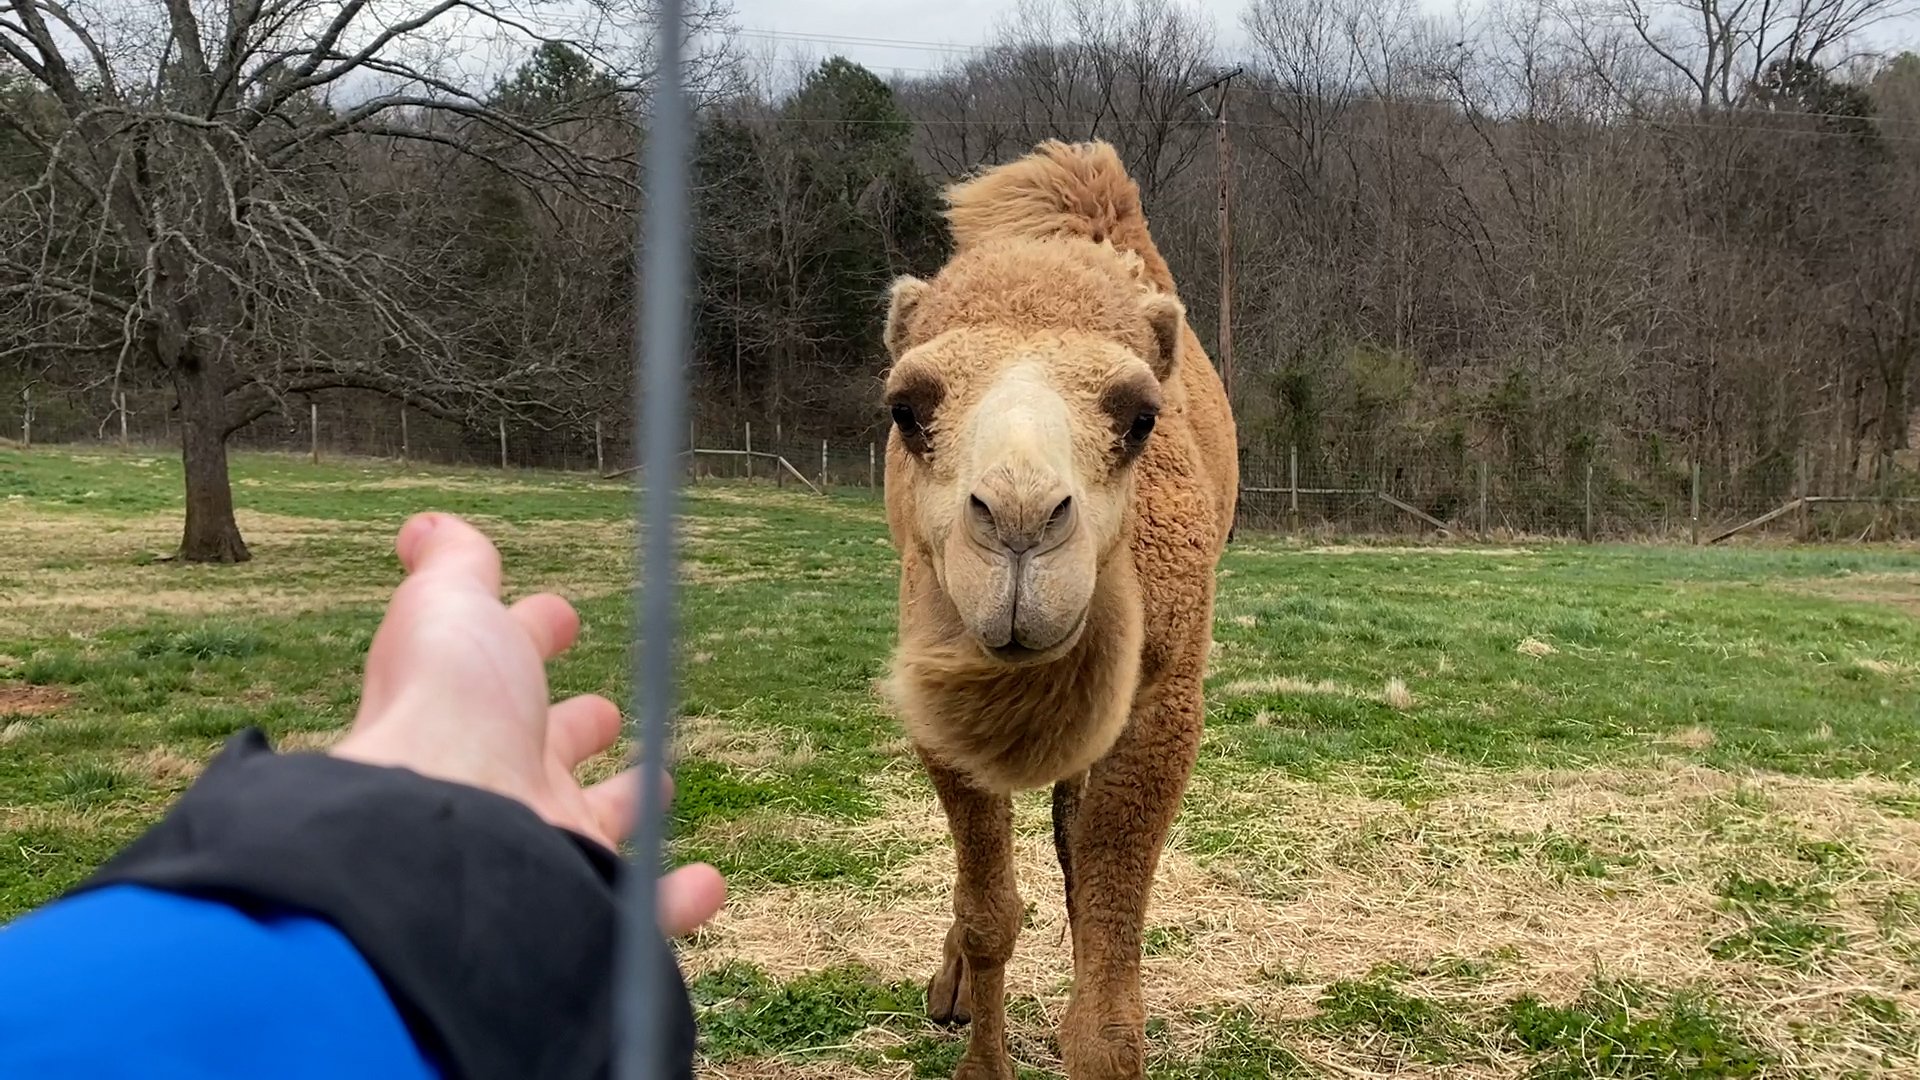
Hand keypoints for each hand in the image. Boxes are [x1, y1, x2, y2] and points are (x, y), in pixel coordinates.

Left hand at [332, 512, 723, 936]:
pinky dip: (678, 893)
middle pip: (548, 747)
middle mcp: (503, 777)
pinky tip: (706, 882)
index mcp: (474, 704)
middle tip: (601, 712)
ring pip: (596, 822)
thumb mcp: (450, 610)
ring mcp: (544, 842)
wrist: (444, 832)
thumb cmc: (446, 710)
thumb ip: (452, 567)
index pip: (510, 661)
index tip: (560, 616)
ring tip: (660, 784)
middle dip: (576, 724)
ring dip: (630, 802)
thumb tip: (424, 525)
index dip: (534, 632)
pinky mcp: (584, 898)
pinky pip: (640, 904)